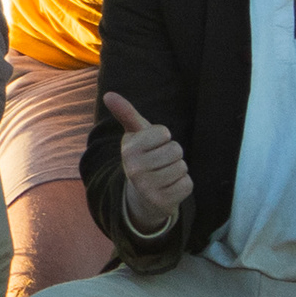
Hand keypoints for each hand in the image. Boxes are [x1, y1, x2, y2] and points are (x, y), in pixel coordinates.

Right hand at [101, 90, 191, 233]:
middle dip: (172, 155)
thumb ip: (126, 113)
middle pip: (176, 150)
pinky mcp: (162, 202)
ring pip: (182, 167)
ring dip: (177, 170)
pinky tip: (169, 187)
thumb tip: (108, 94)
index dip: (163, 138)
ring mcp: (147, 188)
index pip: (164, 133)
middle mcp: (134, 169)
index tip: (153, 146)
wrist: (141, 195)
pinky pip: (187, 184)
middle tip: (159, 162)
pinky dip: (182, 185)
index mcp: (128, 149)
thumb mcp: (134, 135)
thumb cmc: (143, 157)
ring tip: (164, 174)